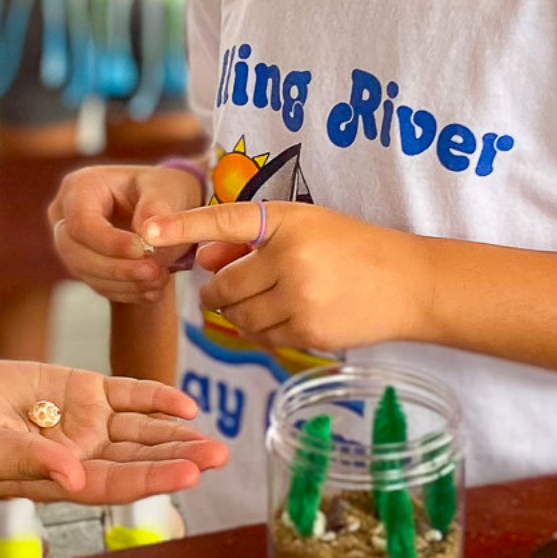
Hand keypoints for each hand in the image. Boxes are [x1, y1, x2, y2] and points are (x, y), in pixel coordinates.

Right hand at [0, 361, 226, 504]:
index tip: (188, 475)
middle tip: (218, 457)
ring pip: (141, 431)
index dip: (151, 480)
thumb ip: (28, 461)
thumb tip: (71, 476)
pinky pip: (127, 394)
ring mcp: (86, 423)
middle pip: (139, 460)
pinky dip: (155, 398)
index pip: (114, 483)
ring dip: (177, 434)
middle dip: (179, 459)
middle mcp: (82, 455)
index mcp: (60, 479)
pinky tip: (184, 404)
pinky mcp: (84, 390)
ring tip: (215, 441)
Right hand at [49, 163, 204, 304]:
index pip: (81, 221)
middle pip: (73, 250)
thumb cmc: (163, 189)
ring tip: (159, 280)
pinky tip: (153, 290)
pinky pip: (97, 284)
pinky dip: (126, 291)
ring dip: (123, 283)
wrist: (166, 207)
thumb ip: (156, 208)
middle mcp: (65, 214)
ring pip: (83, 272)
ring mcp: (70, 242)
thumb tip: (146, 234)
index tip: (142, 250)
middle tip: (153, 271)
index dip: (108, 242)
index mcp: (81, 186)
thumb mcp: (166, 188)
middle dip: (115, 267)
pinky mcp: (83, 265)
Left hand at [139, 201, 430, 353]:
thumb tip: (201, 261)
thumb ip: (247, 240)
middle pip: (224, 287)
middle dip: (221, 292)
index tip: (147, 228)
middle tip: (237, 285)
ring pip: (239, 318)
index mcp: (288, 221)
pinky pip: (263, 338)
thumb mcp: (303, 226)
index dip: (182, 225)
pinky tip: (293, 315)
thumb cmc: (351, 247)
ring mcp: (300, 298)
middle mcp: (291, 257)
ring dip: (242, 314)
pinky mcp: (309, 331)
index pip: (224, 219)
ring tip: (272, 299)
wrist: (409, 283)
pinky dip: (265, 331)